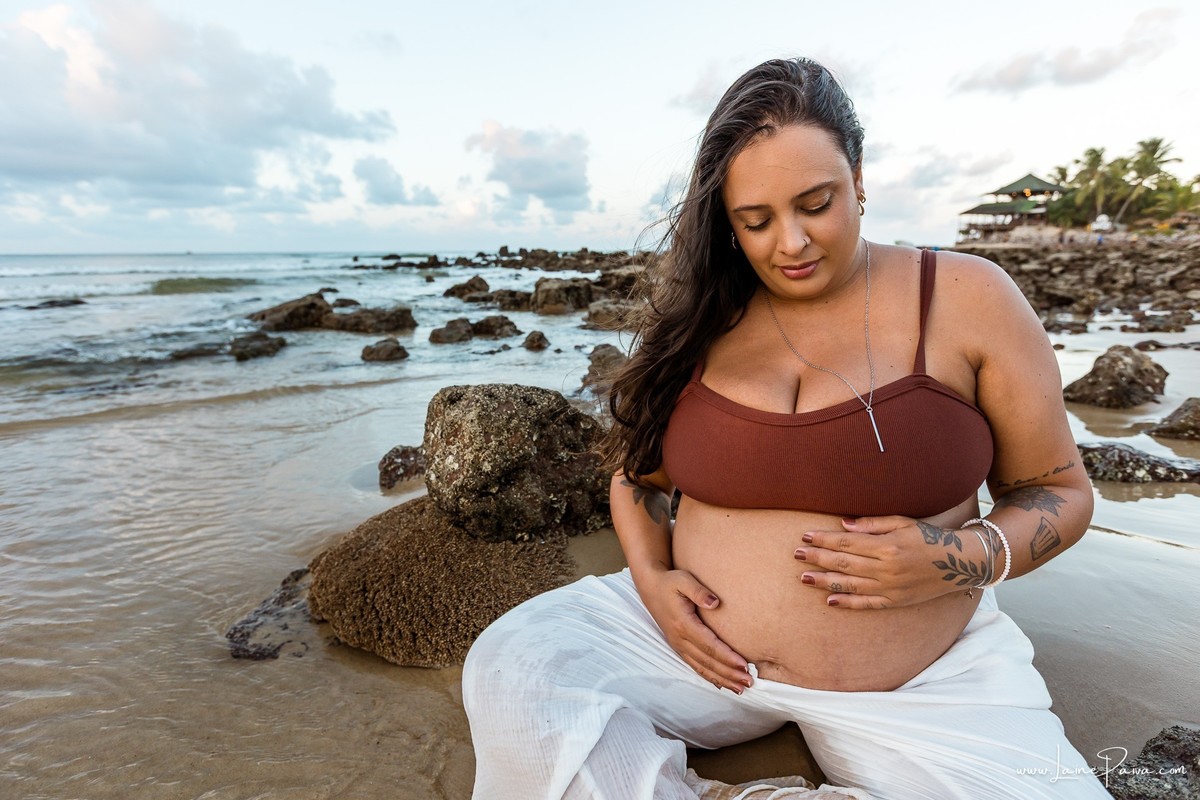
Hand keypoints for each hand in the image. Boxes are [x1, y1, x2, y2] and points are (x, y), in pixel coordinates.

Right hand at [636, 567, 752, 692]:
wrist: (650, 587)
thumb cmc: (670, 582)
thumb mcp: (683, 580)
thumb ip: (698, 591)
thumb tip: (715, 603)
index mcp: (683, 624)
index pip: (709, 645)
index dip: (727, 657)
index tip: (744, 665)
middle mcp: (680, 639)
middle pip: (708, 661)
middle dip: (729, 673)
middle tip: (749, 682)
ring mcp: (678, 645)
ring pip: (702, 667)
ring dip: (721, 679)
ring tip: (740, 688)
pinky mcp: (679, 647)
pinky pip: (695, 666)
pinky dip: (709, 676)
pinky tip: (722, 683)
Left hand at [794, 515, 982, 608]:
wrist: (960, 563)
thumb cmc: (930, 538)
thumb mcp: (903, 522)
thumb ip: (873, 524)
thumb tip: (843, 524)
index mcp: (887, 546)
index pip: (847, 542)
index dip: (823, 539)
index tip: (805, 536)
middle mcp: (886, 568)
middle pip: (843, 563)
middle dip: (817, 558)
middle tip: (796, 554)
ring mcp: (890, 587)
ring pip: (850, 585)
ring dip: (825, 581)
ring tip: (804, 578)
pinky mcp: (895, 601)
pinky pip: (866, 604)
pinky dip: (847, 603)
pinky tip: (829, 601)